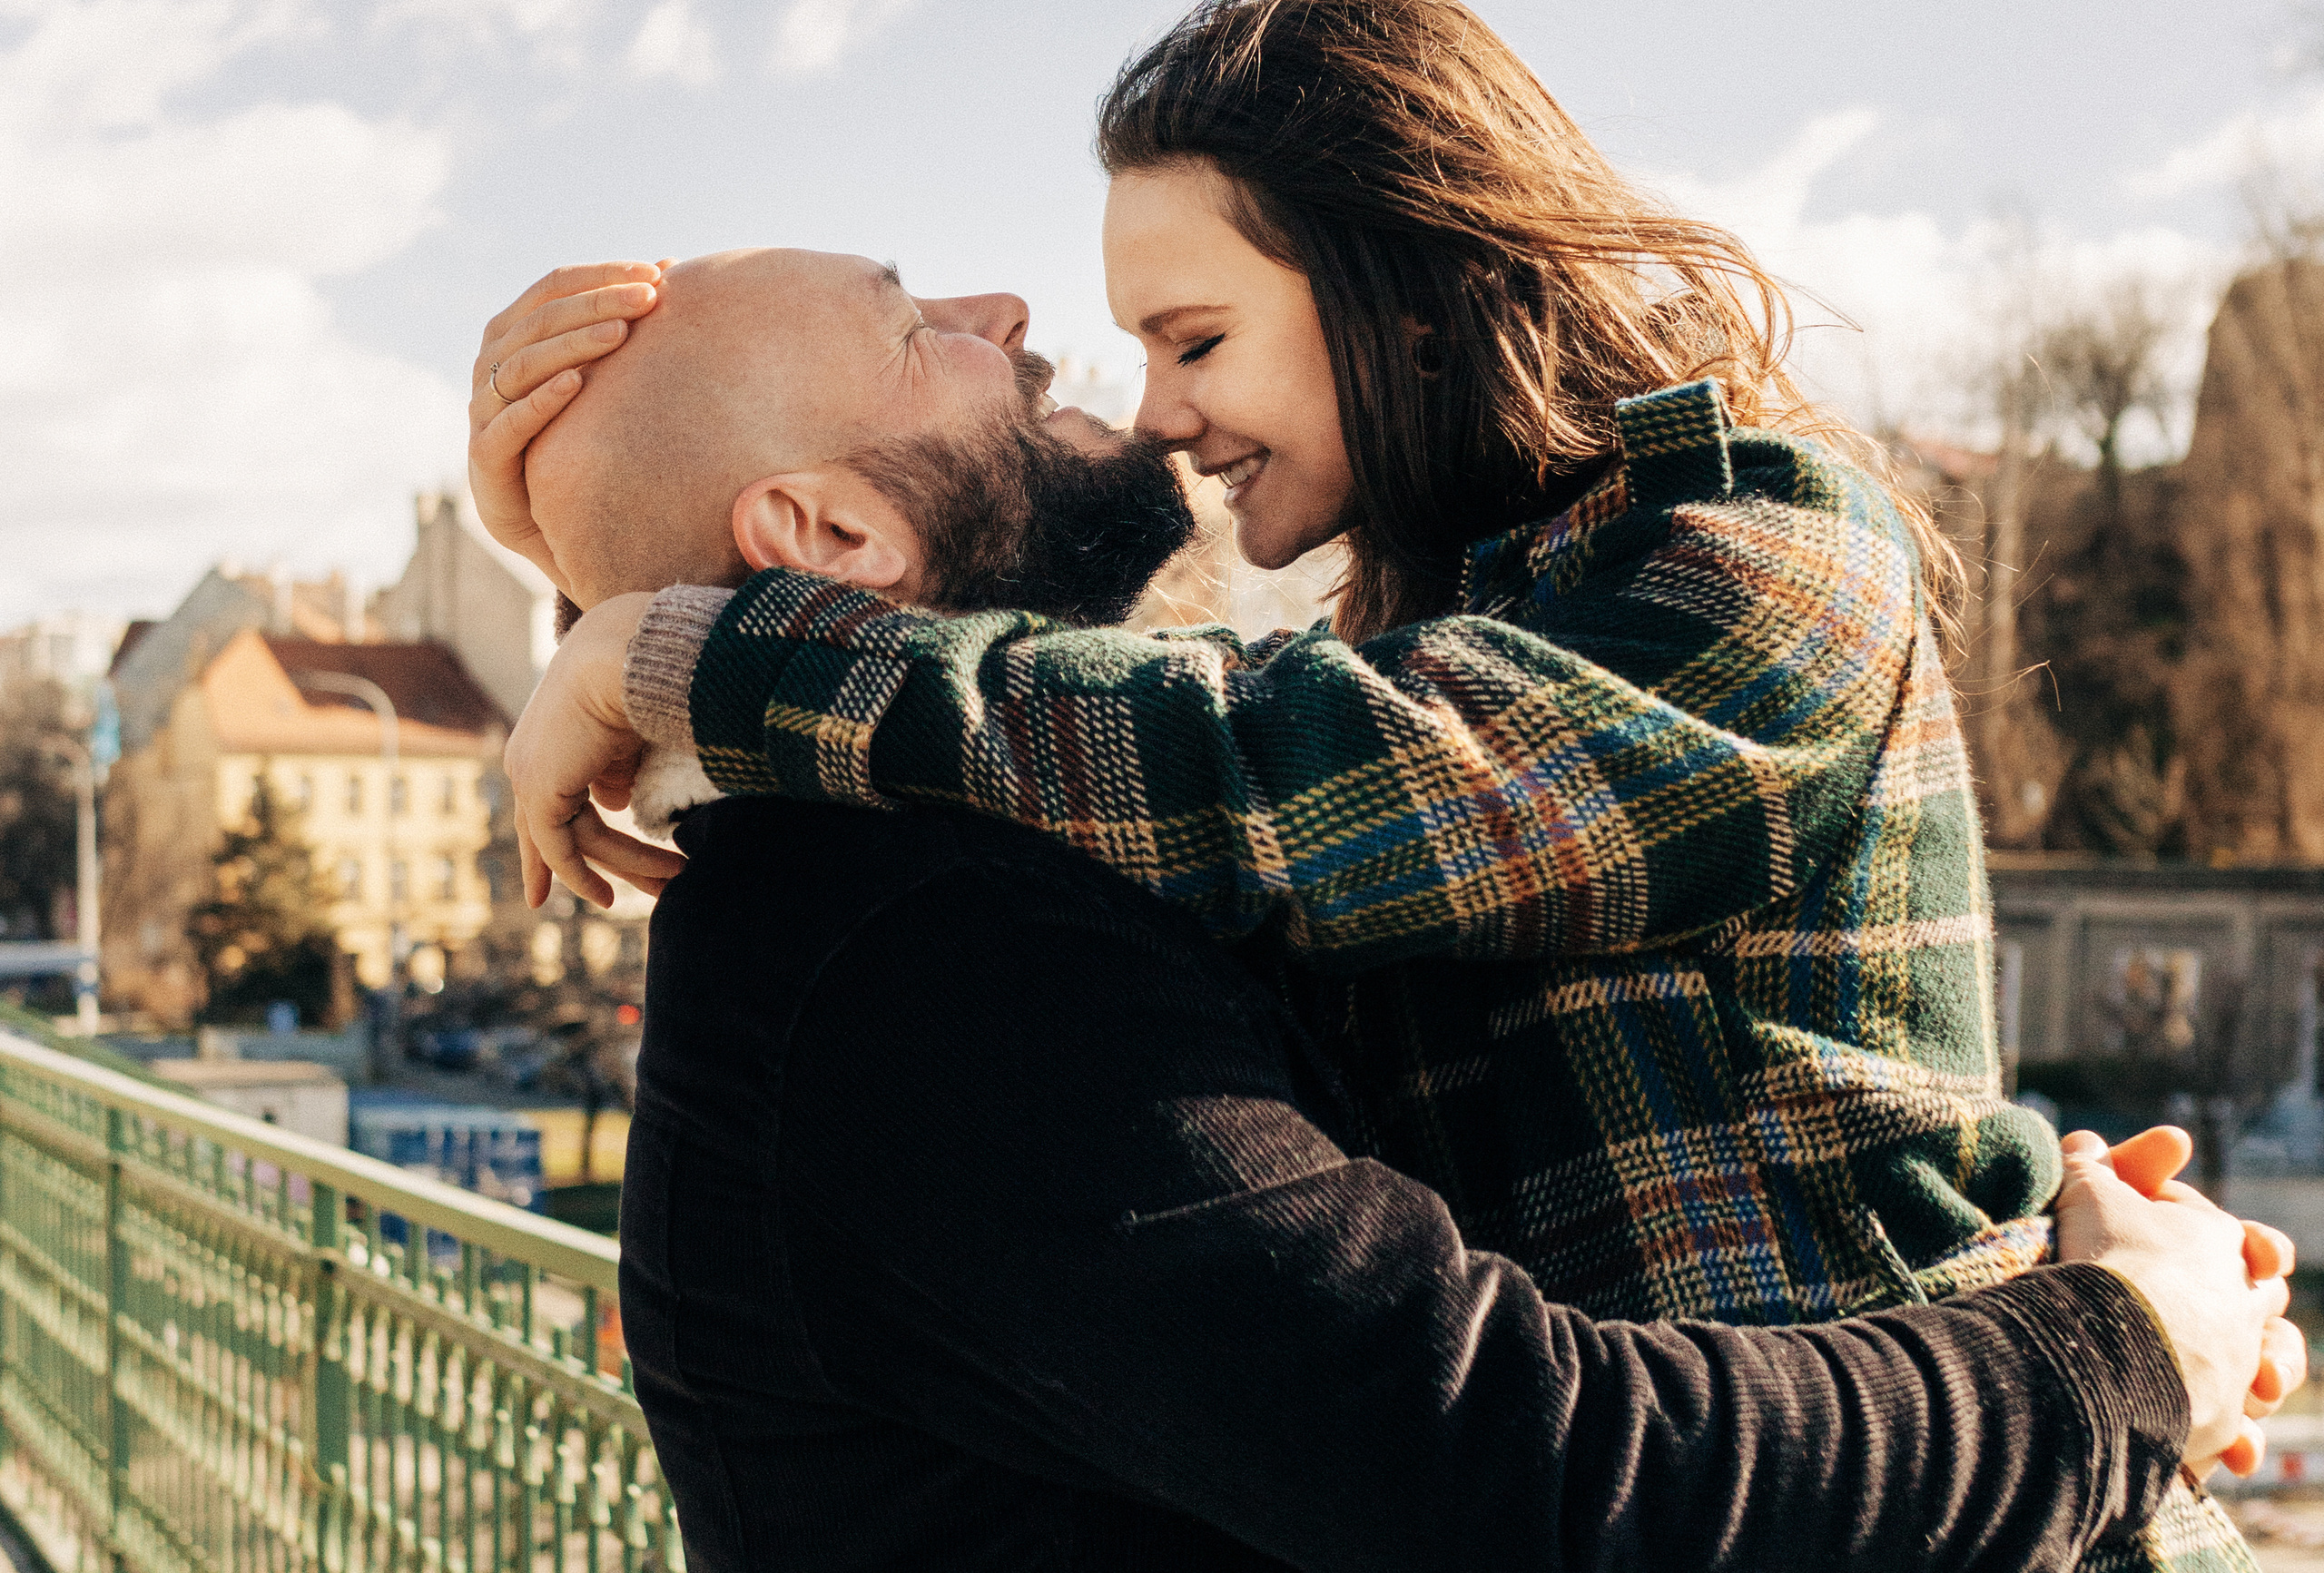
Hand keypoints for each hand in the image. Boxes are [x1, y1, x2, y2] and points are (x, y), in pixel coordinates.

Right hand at [468, 260, 675, 588]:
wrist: (543, 513)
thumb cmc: (577, 432)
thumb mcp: (602, 373)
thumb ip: (622, 323)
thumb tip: (671, 266)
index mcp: (515, 332)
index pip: (552, 287)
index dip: (600, 275)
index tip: (655, 272)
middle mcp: (492, 362)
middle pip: (540, 318)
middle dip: (596, 303)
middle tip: (649, 298)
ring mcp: (484, 407)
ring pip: (523, 363)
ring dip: (573, 344)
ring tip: (620, 334)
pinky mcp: (485, 455)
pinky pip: (509, 423)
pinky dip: (541, 401)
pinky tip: (576, 386)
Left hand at [504, 592, 685, 908]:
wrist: (626, 654)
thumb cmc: (641, 676)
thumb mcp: (630, 732)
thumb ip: (618, 769)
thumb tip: (615, 804)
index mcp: (549, 736)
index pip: (551, 798)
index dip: (562, 838)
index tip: (577, 874)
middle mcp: (529, 757)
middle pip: (553, 829)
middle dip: (581, 869)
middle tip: (613, 899)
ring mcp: (529, 774)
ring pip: (576, 839)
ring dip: (628, 865)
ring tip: (672, 883)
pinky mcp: (538, 791)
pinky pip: (561, 847)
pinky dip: (582, 876)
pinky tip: (607, 899)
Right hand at [2055, 1128, 2300, 1475]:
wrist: (2116, 1344)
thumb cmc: (2108, 1258)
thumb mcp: (2087, 1196)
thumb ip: (2088, 1169)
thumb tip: (2083, 1144)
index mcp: (2221, 1242)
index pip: (2237, 1235)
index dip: (2219, 1237)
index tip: (2208, 1242)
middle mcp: (2243, 1303)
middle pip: (2263, 1295)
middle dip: (2246, 1299)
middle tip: (2199, 1307)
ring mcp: (2238, 1364)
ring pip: (2270, 1365)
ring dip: (2255, 1369)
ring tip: (2232, 1379)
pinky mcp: (2222, 1420)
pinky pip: (2237, 1428)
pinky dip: (2231, 1433)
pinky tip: (2219, 1442)